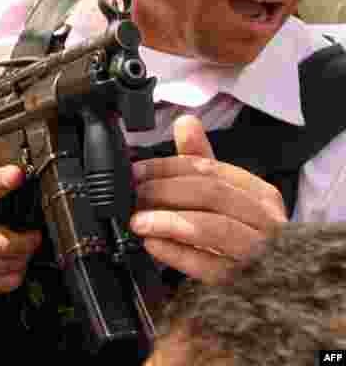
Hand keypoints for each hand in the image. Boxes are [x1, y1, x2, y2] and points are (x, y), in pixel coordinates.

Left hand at [130, 115, 285, 283]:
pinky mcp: (243, 282)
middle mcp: (265, 221)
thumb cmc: (240, 233)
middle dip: (165, 191)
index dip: (167, 168)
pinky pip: (208, 266)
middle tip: (134, 195)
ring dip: (169, 221)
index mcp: (259, 194)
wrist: (272, 283)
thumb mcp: (223, 195)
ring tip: (138, 220)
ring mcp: (258, 253)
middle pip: (211, 194)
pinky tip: (153, 244)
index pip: (209, 170)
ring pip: (214, 228)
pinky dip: (177, 253)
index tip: (135, 171)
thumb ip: (201, 160)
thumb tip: (185, 122)